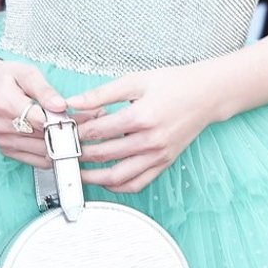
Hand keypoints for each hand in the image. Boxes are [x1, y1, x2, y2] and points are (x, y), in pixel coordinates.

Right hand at [0, 61, 98, 168]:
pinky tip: (64, 143)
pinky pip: (36, 161)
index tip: (87, 116)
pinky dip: (54, 154)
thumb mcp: (26, 73)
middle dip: (71, 134)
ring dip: (65, 147)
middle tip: (92, 125)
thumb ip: (45, 90)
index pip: (43, 121)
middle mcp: (4, 128)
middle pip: (45, 140)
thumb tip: (61, 105)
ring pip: (44, 154)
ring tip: (80, 133)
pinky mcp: (8, 151)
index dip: (67, 121)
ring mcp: (4, 142)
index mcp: (7, 105)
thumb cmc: (4, 77)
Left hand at [67, 63, 220, 193]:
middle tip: (61, 151)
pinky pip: (137, 183)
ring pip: (118, 176)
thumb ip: (102, 93)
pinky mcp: (164, 163)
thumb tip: (73, 101)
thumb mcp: (136, 81)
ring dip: (93, 178)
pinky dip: (118, 187)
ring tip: (76, 172)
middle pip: (104, 154)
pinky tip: (104, 181)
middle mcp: (150, 140)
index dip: (76, 132)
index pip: (98, 131)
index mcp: (141, 117)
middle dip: (78, 154)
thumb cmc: (173, 84)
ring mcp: (158, 155)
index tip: (62, 131)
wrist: (206, 95)